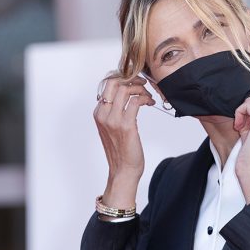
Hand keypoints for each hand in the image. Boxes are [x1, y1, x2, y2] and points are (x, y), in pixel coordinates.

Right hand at [93, 73, 155, 206]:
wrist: (123, 170)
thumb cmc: (121, 151)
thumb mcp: (112, 128)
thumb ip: (114, 112)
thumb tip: (126, 96)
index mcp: (98, 113)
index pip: (108, 85)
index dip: (123, 78)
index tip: (135, 82)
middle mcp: (103, 115)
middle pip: (114, 82)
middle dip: (131, 78)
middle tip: (143, 83)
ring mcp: (113, 120)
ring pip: (126, 90)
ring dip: (140, 89)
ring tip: (148, 96)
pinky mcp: (127, 126)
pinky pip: (136, 102)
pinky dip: (145, 99)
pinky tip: (150, 103)